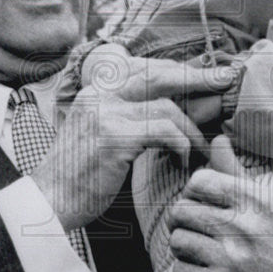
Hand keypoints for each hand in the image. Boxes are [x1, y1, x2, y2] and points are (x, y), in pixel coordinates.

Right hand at [32, 62, 235, 231]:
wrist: (48, 203)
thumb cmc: (79, 177)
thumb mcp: (99, 136)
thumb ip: (127, 117)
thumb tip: (169, 109)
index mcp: (95, 92)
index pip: (144, 69)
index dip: (178, 70)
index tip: (205, 74)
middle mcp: (98, 95)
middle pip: (158, 75)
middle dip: (196, 77)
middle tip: (223, 80)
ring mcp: (104, 114)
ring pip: (165, 107)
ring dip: (190, 129)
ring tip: (199, 148)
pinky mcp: (113, 137)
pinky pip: (162, 131)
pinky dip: (180, 145)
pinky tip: (182, 159)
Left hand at [166, 135, 272, 271]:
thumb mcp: (270, 206)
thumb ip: (237, 173)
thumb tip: (217, 140)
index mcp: (257, 201)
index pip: (199, 181)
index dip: (193, 193)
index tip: (201, 205)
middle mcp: (244, 227)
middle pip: (181, 211)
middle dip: (183, 221)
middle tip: (196, 231)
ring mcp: (230, 260)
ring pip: (177, 240)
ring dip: (184, 248)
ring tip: (201, 252)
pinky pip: (180, 271)